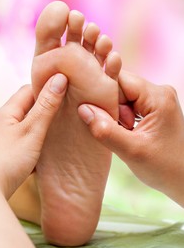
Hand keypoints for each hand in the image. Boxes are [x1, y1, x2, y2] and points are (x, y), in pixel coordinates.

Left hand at [0, 73, 67, 198]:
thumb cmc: (7, 160)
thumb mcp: (32, 132)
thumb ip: (46, 107)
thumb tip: (59, 77)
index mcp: (4, 113)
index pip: (26, 90)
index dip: (45, 87)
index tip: (62, 89)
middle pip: (20, 110)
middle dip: (39, 109)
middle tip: (60, 113)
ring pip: (15, 129)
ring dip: (31, 129)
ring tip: (49, 136)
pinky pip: (10, 146)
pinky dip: (23, 146)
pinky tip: (31, 156)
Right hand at [78, 70, 183, 206]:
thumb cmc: (166, 168)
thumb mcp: (132, 151)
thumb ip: (106, 130)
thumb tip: (82, 109)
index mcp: (158, 96)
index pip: (118, 79)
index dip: (101, 93)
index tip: (95, 114)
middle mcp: (158, 92)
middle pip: (118, 87)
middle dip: (108, 106)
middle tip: (115, 130)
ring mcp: (156, 100)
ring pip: (120, 97)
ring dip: (114, 115)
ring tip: (122, 134)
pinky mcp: (152, 109)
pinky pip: (127, 105)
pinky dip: (119, 118)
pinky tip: (123, 133)